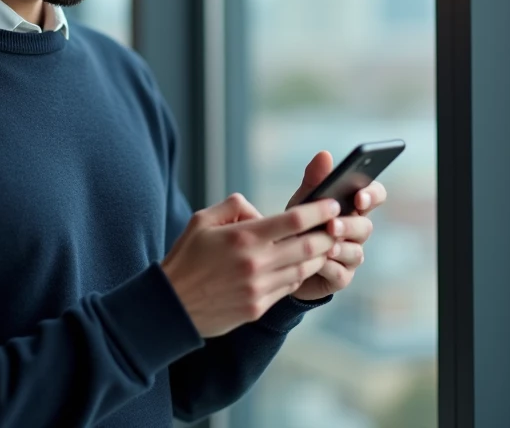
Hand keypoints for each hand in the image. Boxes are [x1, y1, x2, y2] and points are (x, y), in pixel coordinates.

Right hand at [161, 193, 341, 337]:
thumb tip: (259, 211)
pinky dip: (299, 274)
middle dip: (329, 234)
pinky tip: (299, 265)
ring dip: (318, 256)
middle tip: (338, 225)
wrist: (171, 305)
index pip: (293, 219)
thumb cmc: (186, 257)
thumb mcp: (202, 220)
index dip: (318, 210)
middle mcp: (256, 263)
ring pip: (304, 268)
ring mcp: (259, 288)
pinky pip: (289, 287)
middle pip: (309, 246)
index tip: (332, 203)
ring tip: (324, 245)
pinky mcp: (258, 307)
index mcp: (243, 237)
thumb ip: (233, 206)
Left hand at [283, 150, 387, 301]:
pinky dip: (329, 267)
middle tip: (332, 225)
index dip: (372, 195)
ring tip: (325, 244)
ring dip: (340, 247)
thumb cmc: (299, 226)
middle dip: (349, 224)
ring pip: (356, 251)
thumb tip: (324, 155)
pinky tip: (317, 264)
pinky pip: (342, 273)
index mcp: (352, 207)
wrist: (281, 262)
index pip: (375, 195)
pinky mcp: (341, 277)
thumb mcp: (303, 201)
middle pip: (366, 225)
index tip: (359, 196)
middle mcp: (356, 231)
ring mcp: (351, 255)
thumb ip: (314, 180)